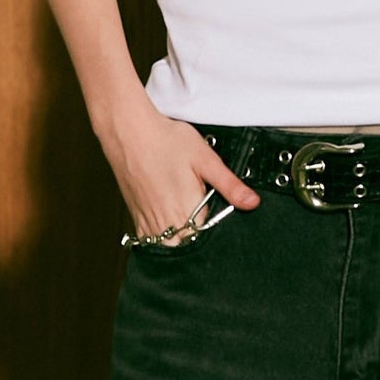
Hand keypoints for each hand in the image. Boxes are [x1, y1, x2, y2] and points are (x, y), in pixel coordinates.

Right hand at [101, 97, 259, 243]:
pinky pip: (149, 240)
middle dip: (197, 244)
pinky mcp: (136, 215)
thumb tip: (252, 203)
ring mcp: (147, 220)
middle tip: (204, 223)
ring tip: (188, 225)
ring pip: (168, 247)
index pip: (206, 241)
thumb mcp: (205, 159)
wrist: (127, 131)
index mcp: (186, 211)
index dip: (216, 239)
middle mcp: (165, 221)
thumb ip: (229, 185)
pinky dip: (161, 238)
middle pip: (186, 249)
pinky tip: (170, 224)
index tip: (221, 230)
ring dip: (179, 242)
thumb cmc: (165, 140)